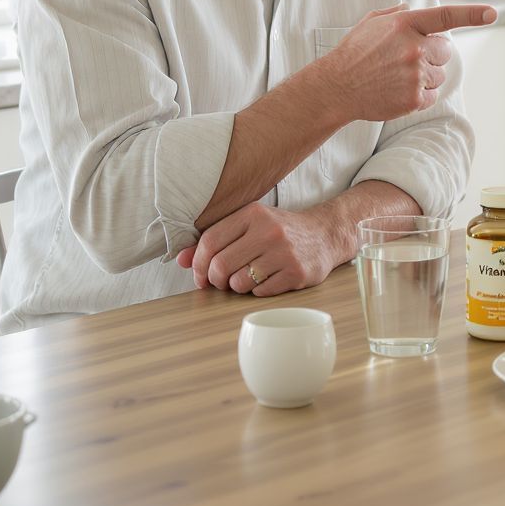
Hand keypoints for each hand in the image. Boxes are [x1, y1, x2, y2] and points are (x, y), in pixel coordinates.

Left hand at [176, 202, 337, 295]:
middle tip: (221, 281)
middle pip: (221, 265)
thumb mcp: (249, 226)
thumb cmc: (279, 232)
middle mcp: (269, 230)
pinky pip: (260, 292)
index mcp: (253, 213)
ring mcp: (284, 252)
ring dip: (237, 286)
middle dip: (215, 280)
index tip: (200, 274)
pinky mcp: (296, 273)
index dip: (198, 263)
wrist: (324, 235)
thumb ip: (215, 240)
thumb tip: (180, 260)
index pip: (210, 241)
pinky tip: (267, 280)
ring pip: (239, 282)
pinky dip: (257, 291)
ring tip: (247, 278)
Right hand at [321, 3, 496, 120]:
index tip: (494, 13)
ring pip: (440, 75)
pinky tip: (398, 90)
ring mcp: (415, 75)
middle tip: (408, 59)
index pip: (446, 15)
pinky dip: (420, 94)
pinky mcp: (413, 98)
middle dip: (433, 54)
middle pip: (446, 50)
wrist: (336, 87)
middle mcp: (414, 48)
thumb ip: (396, 13)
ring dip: (426, 75)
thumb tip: (412, 6)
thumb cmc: (354, 53)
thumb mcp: (371, 23)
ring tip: (398, 76)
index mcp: (405, 24)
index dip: (473, 14)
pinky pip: (432, 95)